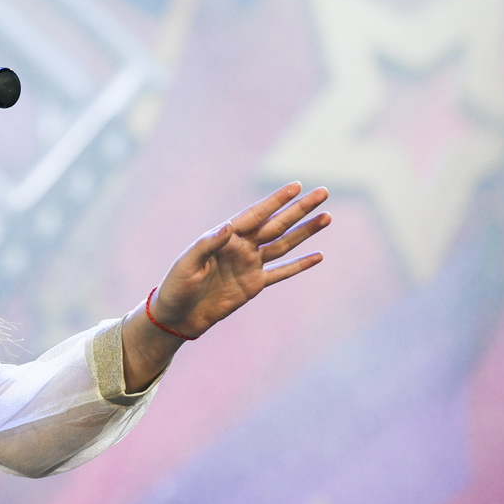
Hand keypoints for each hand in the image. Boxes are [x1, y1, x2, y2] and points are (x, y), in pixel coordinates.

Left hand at [147, 182, 330, 339]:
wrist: (177, 317)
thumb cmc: (177, 286)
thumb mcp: (188, 263)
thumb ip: (209, 243)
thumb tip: (229, 226)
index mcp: (225, 236)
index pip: (256, 214)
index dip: (276, 200)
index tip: (296, 186)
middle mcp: (241, 247)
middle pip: (277, 224)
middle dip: (300, 209)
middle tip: (323, 193)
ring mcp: (250, 265)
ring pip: (284, 244)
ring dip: (305, 232)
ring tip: (326, 217)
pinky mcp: (254, 285)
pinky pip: (281, 273)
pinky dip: (299, 265)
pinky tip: (318, 256)